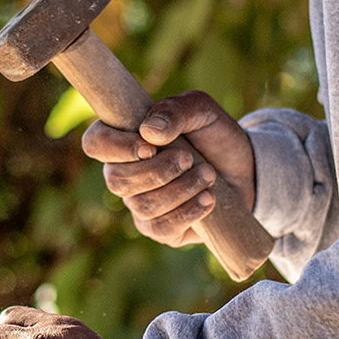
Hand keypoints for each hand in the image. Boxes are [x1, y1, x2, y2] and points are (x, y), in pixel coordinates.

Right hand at [82, 91, 255, 246]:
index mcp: (124, 139)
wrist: (243, 168)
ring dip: (179, 190)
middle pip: (117, 180)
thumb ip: (175, 110)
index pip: (95, 143)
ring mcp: (139, 204)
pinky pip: (161, 229)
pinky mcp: (160, 229)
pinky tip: (207, 199)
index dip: (115, 148)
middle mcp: (124, 174)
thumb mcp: (201, 110)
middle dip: (158, 171)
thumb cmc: (213, 135)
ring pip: (142, 206)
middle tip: (189, 159)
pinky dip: (187, 213)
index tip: (149, 147)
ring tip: (208, 175)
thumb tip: (149, 132)